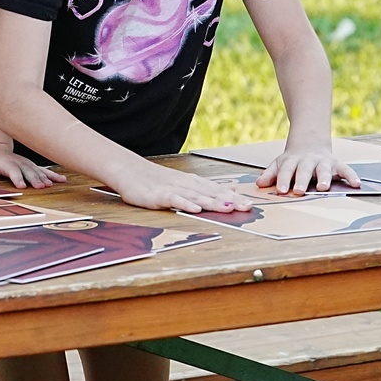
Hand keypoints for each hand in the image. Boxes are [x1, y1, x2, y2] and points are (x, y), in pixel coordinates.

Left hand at [0, 143, 65, 189]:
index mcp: (7, 163)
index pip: (12, 170)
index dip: (17, 177)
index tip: (22, 186)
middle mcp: (19, 163)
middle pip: (28, 171)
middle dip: (34, 178)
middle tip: (40, 187)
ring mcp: (28, 164)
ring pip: (38, 171)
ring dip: (45, 178)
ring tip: (51, 185)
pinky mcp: (33, 167)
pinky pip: (45, 170)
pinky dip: (54, 175)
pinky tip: (63, 180)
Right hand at [109, 160, 249, 213]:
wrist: (130, 171)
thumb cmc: (156, 180)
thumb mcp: (183, 182)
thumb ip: (206, 187)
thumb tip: (231, 189)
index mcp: (193, 183)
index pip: (217, 190)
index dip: (235, 198)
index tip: (251, 204)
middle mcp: (186, 184)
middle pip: (211, 194)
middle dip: (230, 201)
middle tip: (247, 208)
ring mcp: (173, 189)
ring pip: (197, 196)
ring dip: (213, 202)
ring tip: (228, 208)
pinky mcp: (159, 195)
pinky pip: (174, 200)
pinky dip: (185, 204)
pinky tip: (195, 209)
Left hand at [256, 147, 360, 194]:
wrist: (309, 142)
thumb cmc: (292, 160)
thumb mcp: (279, 164)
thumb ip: (270, 174)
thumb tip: (259, 184)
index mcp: (292, 161)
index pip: (286, 170)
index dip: (283, 180)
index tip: (281, 190)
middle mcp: (308, 160)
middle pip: (304, 170)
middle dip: (302, 180)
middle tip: (299, 191)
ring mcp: (323, 161)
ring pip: (324, 169)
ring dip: (324, 178)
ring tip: (324, 187)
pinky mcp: (336, 163)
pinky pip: (345, 169)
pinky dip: (351, 176)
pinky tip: (357, 184)